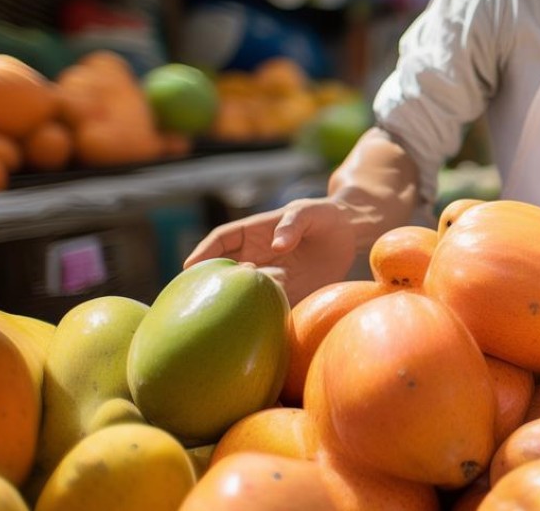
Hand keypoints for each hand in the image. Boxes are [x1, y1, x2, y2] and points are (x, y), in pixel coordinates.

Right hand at [182, 198, 358, 305]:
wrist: (350, 235)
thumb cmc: (325, 216)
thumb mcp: (310, 212)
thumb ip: (293, 224)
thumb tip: (278, 245)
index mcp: (253, 232)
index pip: (221, 241)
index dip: (203, 253)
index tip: (189, 268)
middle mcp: (255, 256)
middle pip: (225, 271)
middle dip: (213, 283)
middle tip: (203, 299)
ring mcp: (269, 276)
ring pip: (243, 292)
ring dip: (237, 302)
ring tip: (229, 315)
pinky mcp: (287, 293)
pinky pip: (267, 306)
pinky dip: (260, 315)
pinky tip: (256, 327)